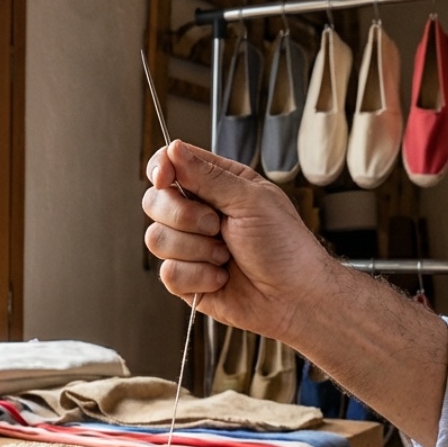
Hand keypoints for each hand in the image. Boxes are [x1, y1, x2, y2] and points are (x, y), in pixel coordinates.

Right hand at [142, 141, 336, 342]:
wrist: (293, 296)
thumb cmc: (284, 245)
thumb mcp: (250, 199)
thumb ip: (207, 175)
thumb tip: (174, 149)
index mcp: (215, 185)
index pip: (170, 165)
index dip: (160, 169)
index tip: (164, 177)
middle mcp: (197, 213)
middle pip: (154, 202)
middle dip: (184, 216)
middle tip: (216, 225)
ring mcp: (188, 247)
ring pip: (156, 239)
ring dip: (196, 249)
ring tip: (226, 255)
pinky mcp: (185, 278)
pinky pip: (168, 273)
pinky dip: (199, 276)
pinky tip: (221, 277)